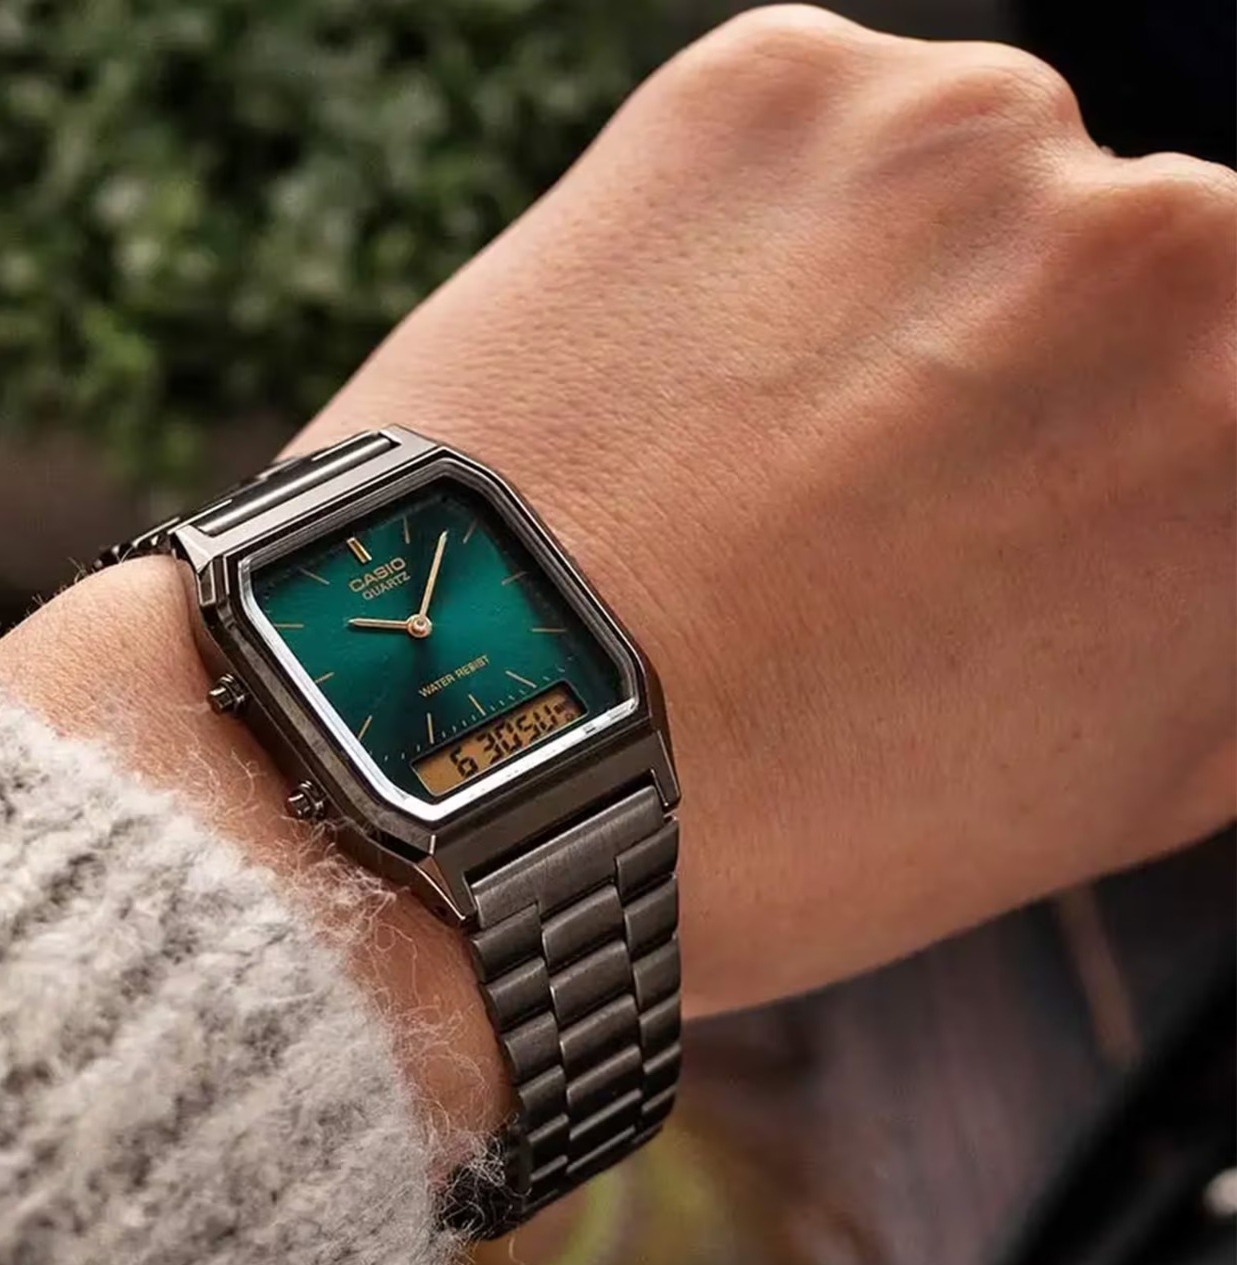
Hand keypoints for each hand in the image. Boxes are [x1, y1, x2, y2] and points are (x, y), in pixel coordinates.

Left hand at [291, 6, 1236, 1013]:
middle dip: (1022, 387)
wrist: (465, 755)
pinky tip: (676, 388)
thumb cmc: (786, 813)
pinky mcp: (766, 89)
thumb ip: (1231, 619)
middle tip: (879, 514)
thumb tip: (1228, 531)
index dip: (1122, 470)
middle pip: (1122, 284)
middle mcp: (1165, 243)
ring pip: (973, 202)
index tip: (1032, 512)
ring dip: (893, 308)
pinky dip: (757, 248)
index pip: (1227, 389)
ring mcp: (960, 140)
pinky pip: (813, 151)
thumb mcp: (1114, 777)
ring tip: (748, 468)